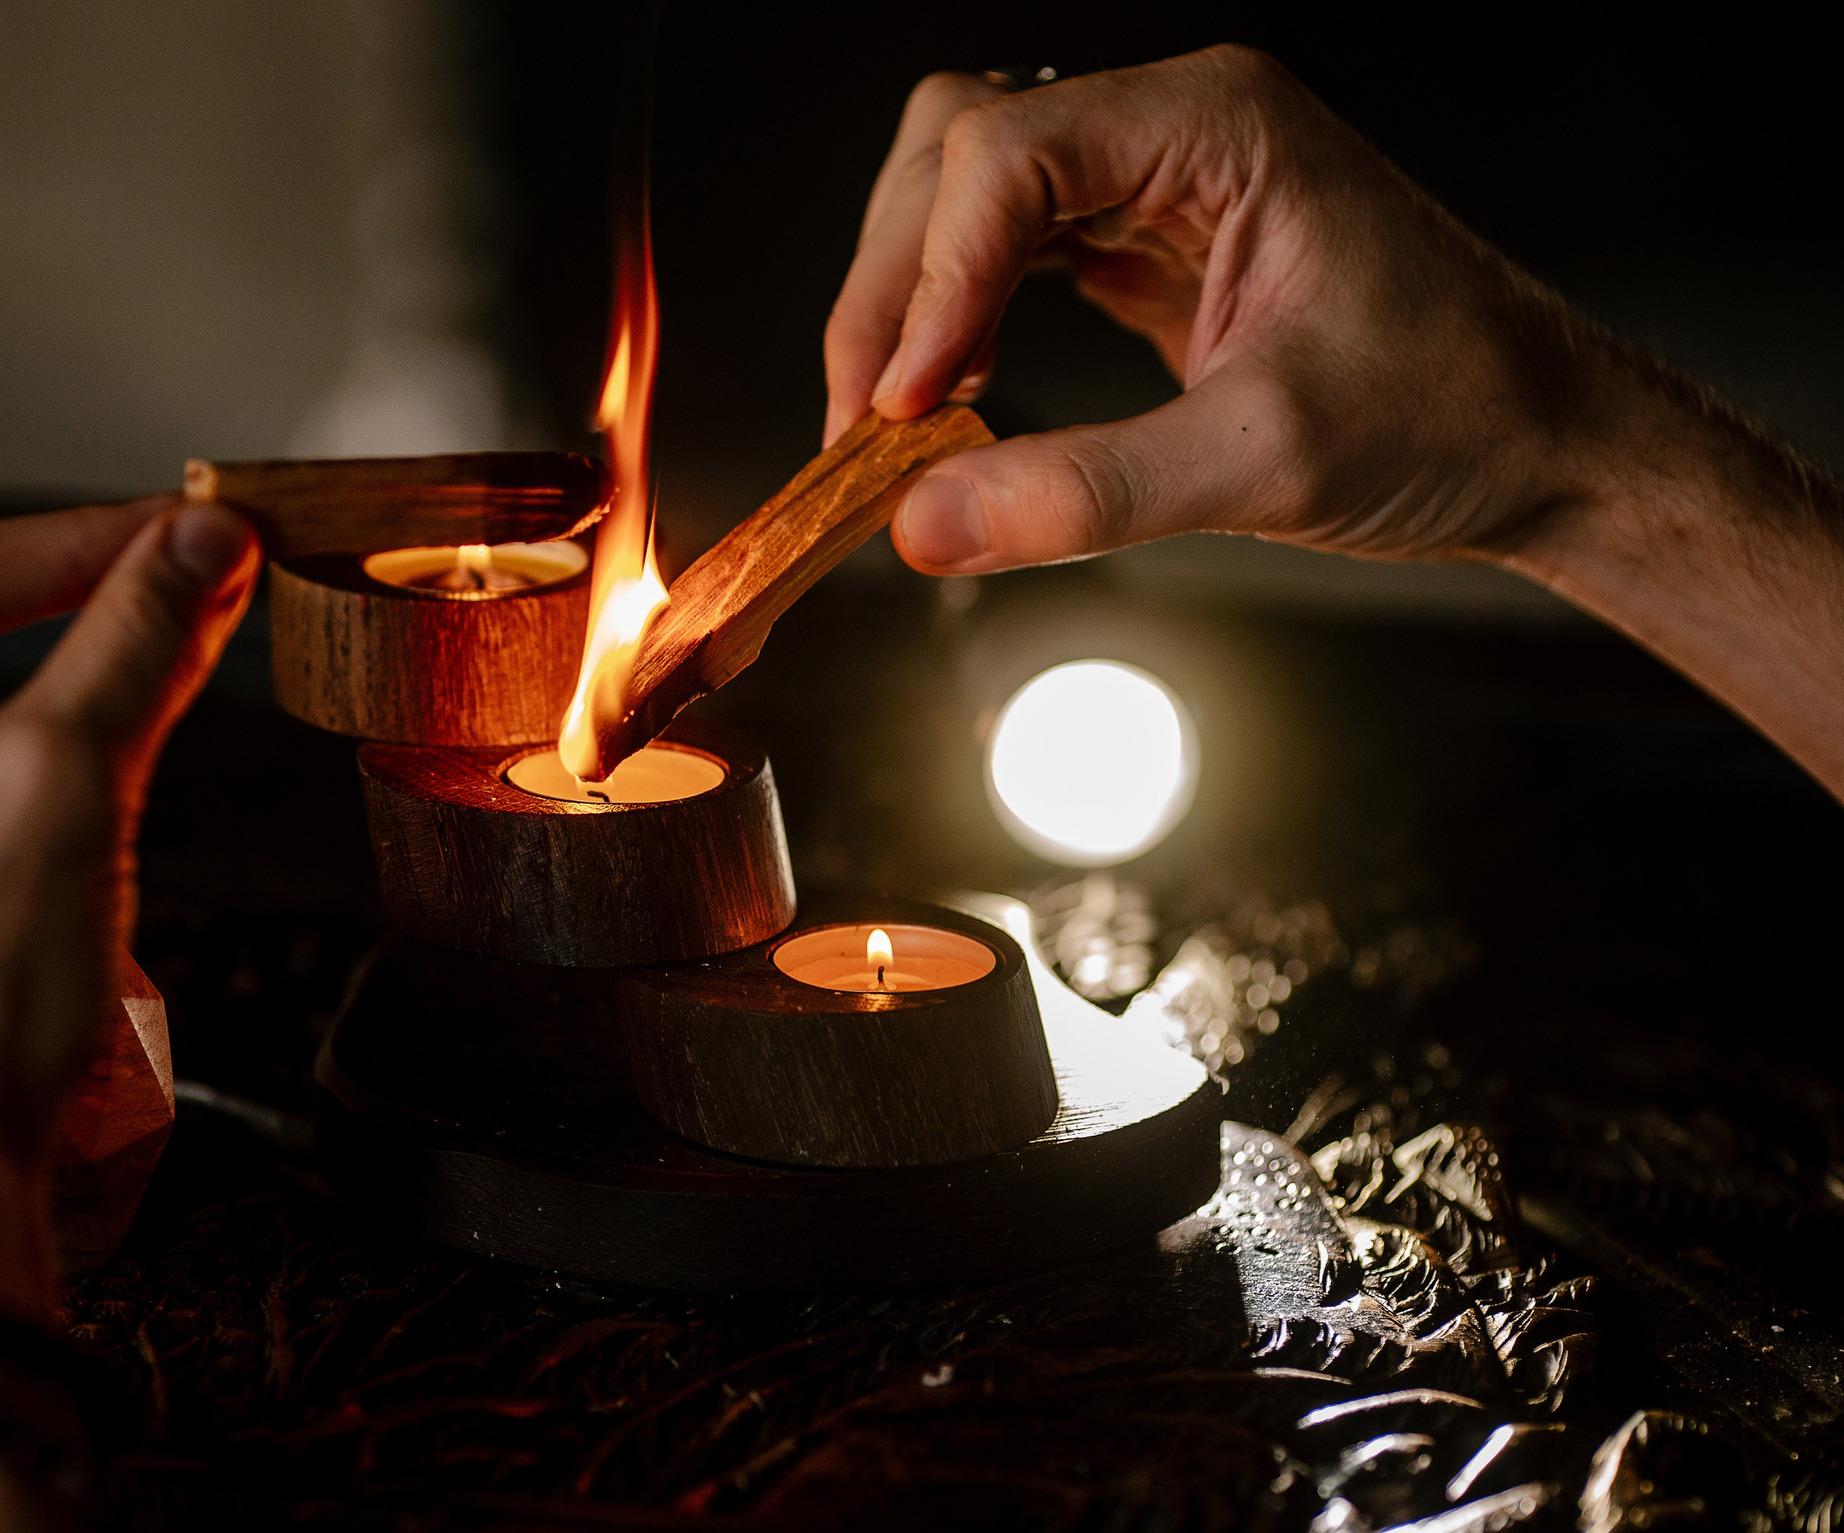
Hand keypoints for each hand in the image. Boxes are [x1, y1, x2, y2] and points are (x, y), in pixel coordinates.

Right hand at [827, 47, 1843, 802]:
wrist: (1543, 445)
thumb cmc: (1451, 418)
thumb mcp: (1262, 465)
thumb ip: (1082, 491)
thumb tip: (923, 526)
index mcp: (1218, 126)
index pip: (1007, 156)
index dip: (929, 280)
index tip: (904, 409)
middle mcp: (1179, 129)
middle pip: (960, 156)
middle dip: (894, 288)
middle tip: (869, 427)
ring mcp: (1159, 181)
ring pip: (967, 196)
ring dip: (911, 302)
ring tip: (900, 419)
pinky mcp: (1149, 244)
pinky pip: (1009, 253)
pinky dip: (957, 324)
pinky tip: (951, 399)